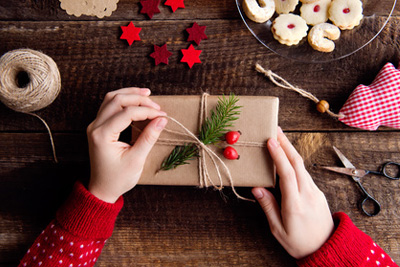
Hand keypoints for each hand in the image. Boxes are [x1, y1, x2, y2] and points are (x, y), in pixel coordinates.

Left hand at [87, 87, 167, 202]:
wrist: (102, 189)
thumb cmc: (118, 178)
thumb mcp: (136, 160)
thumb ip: (149, 137)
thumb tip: (162, 120)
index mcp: (102, 135)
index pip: (127, 113)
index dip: (147, 111)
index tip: (162, 115)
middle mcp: (95, 127)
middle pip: (117, 100)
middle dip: (139, 99)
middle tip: (157, 106)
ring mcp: (95, 125)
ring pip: (111, 98)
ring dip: (130, 95)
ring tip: (147, 94)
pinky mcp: (99, 127)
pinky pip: (109, 106)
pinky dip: (124, 100)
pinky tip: (136, 101)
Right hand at [252, 127, 333, 258]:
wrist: (327, 249)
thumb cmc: (299, 243)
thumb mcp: (278, 230)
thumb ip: (268, 207)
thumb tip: (257, 188)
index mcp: (295, 205)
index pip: (287, 174)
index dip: (278, 155)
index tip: (271, 141)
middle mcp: (307, 195)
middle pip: (297, 163)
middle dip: (286, 144)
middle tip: (275, 130)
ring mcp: (315, 192)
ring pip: (302, 166)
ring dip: (291, 150)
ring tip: (279, 138)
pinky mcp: (317, 193)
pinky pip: (305, 173)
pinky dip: (295, 161)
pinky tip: (287, 157)